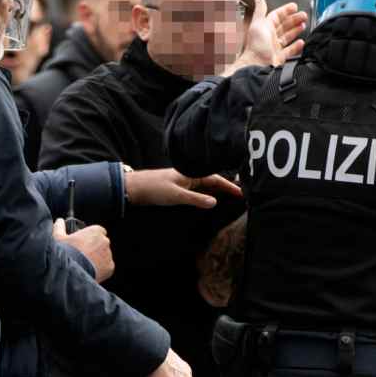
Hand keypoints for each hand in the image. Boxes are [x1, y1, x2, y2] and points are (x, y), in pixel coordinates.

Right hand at [53, 218, 114, 282]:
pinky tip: (90, 271)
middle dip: (95, 248)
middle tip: (83, 255)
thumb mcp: (58, 237)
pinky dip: (101, 269)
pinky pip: (107, 267)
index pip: (98, 231)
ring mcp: (108, 254)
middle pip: (102, 243)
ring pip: (105, 256)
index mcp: (95, 231)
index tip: (84, 242)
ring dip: (98, 258)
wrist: (71, 271)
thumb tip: (59, 221)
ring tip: (85, 264)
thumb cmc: (66, 252)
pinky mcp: (110, 267)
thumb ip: (59, 227)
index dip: (91, 237)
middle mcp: (104, 241)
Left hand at [125, 168, 242, 208]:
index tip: (241, 192)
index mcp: (191, 173)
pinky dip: (207, 193)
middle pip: (212, 180)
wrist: (134, 188)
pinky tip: (210, 198)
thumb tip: (215, 202)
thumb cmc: (154, 189)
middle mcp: (189, 175)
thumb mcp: (177, 196)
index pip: (215, 178)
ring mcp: (183, 181)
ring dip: (217, 190)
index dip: (229, 185)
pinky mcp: (177, 187)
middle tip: (240, 194)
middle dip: (226, 186)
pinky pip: (197, 189)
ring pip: (205, 185)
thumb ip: (196, 199)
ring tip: (230, 196)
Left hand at [228, 0, 308, 74]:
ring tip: (303, 26)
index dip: (285, 10)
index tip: (295, 6)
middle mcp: (269, 38)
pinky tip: (301, 42)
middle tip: (303, 15)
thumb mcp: (258, 25)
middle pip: (283, 26)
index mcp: (264, 28)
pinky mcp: (278, 59)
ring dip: (295, 31)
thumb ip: (260, 12)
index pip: (276, 16)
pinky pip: (289, 51)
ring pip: (287, 37)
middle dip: (294, 19)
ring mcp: (274, 48)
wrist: (256, 66)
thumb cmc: (256, 47)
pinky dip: (296, 46)